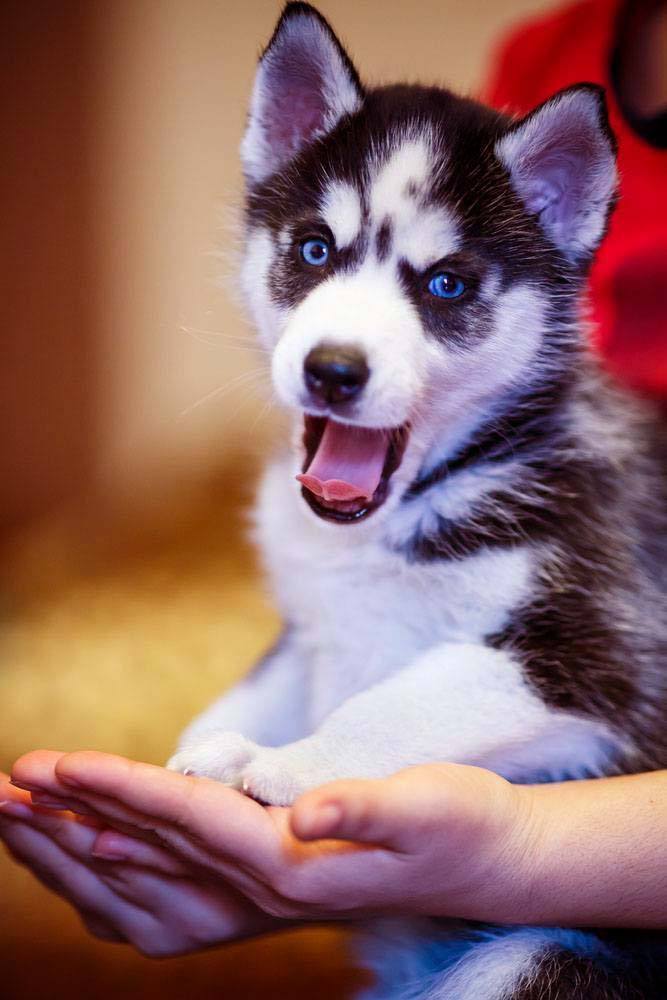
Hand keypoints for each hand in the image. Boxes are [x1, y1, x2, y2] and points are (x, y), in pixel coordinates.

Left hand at [5, 752, 533, 924]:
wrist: (487, 865)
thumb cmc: (462, 825)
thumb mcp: (431, 805)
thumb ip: (368, 807)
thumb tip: (307, 810)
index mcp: (296, 863)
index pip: (188, 819)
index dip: (121, 790)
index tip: (57, 764)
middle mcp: (267, 888)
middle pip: (150, 852)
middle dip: (74, 816)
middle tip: (9, 781)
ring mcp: (262, 895)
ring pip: (150, 876)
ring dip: (81, 846)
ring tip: (25, 812)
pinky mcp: (267, 887)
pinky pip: (172, 891)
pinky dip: (120, 872)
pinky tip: (91, 854)